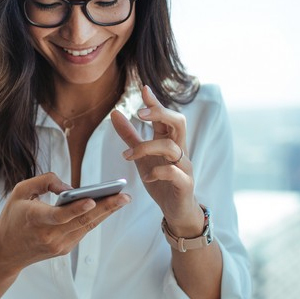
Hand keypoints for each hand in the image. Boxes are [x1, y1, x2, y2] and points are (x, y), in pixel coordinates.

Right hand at [0, 172, 131, 270]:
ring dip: (107, 213)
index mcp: (35, 219)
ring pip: (87, 226)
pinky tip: (109, 207)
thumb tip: (70, 188)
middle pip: (81, 221)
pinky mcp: (64, 249)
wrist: (5, 251)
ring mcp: (58, 245)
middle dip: (106, 208)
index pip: (59, 216)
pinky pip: (83, 230)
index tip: (92, 200)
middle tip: (125, 196)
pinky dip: (96, 218)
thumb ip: (44, 182)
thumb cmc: (13, 216)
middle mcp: (49, 235)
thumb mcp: (20, 192)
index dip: (76, 209)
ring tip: (123, 199)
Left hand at [109, 84, 200, 230]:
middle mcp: (179, 149)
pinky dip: (158, 172)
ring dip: (147, 147)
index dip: (155, 102)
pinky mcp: (185, 183)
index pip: (165, 116)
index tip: (144, 88)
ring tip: (128, 157)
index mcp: (169, 140)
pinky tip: (146, 176)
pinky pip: (175, 172)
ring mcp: (184, 166)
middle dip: (160, 114)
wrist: (177, 209)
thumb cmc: (161, 180)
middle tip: (139, 113)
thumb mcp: (142, 157)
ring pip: (172, 147)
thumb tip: (114, 113)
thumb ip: (130, 136)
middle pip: (178, 123)